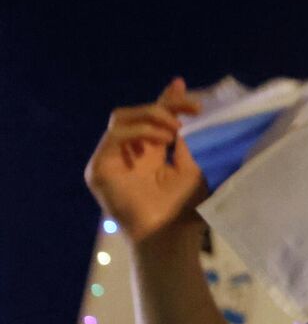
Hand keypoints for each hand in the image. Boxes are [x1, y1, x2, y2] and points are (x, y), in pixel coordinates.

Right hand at [84, 79, 205, 242]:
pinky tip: (161, 139)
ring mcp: (112, 160)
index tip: (182, 86)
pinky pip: (114, 136)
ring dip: (152, 116)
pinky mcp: (100, 169)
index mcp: (151, 153)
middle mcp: (129, 153)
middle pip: (136, 114)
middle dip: (164, 105)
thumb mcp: (192, 166)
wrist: (171, 237)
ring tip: (176, 128)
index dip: (166, 101)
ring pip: (122, 118)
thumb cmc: (185, 209)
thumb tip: (187, 108)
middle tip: (191, 109)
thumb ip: (187, 138)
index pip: (154, 119)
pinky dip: (139, 131)